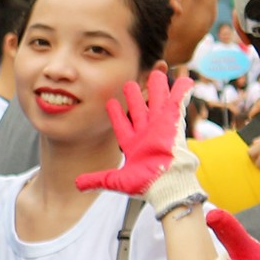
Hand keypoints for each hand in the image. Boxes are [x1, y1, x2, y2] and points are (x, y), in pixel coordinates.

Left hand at [76, 69, 202, 216]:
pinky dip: (181, 90)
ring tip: (155, 74)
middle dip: (135, 97)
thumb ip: (95, 180)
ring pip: (157, 102)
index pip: (122, 126)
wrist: (166, 183)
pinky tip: (184, 78)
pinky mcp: (174, 121)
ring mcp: (161, 127)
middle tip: (129, 84)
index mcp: (134, 145)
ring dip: (156, 89)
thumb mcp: (115, 180)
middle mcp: (148, 134)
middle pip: (140, 111)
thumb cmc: (145, 184)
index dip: (116, 115)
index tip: (109, 103)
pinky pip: (178, 101)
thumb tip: (76, 185)